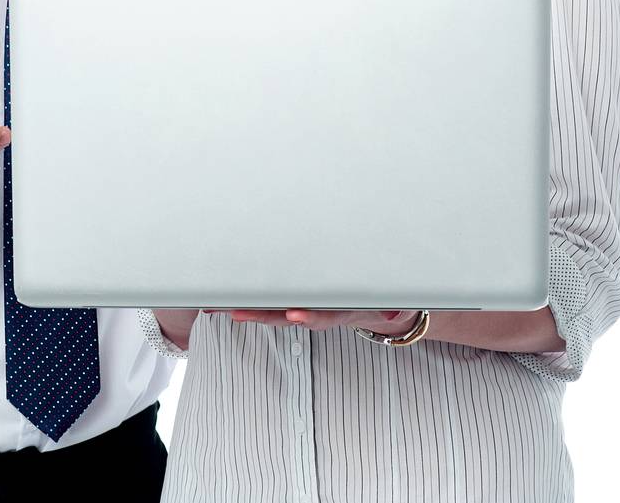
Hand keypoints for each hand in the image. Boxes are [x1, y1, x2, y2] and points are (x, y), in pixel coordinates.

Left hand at [215, 309, 421, 335]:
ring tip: (222, 309)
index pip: (323, 316)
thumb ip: (394, 309)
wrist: (372, 310)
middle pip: (287, 316)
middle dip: (262, 315)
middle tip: (239, 313)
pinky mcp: (293, 302)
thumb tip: (397, 314)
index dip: (309, 316)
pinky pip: (269, 303)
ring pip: (272, 310)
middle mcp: (316, 313)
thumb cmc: (376, 303)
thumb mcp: (391, 307)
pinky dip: (248, 303)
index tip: (294, 314)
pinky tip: (224, 303)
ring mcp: (303, 308)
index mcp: (339, 312)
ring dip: (246, 309)